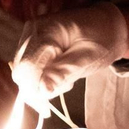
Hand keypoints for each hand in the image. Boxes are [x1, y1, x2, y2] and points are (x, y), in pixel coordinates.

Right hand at [11, 2, 128, 107]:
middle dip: (39, 88)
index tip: (50, 105)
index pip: (28, 66)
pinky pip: (28, 69)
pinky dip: (41, 78)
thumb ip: (65, 72)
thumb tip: (43, 90)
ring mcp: (29, 36)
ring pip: (22, 72)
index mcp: (46, 30)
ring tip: (67, 77)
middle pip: (21, 71)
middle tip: (66, 86)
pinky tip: (59, 73)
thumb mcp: (89, 57)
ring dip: (41, 84)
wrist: (107, 23)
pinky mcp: (30, 44)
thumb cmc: (102, 38)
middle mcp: (31, 31)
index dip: (35, 89)